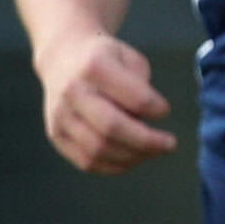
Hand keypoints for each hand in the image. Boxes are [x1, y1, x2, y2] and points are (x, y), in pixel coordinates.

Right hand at [35, 33, 175, 172]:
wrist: (61, 59)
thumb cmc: (103, 59)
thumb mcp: (128, 57)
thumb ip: (140, 87)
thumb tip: (145, 123)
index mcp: (94, 67)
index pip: (135, 99)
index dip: (157, 109)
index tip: (164, 110)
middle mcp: (72, 92)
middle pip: (112, 128)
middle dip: (148, 142)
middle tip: (169, 144)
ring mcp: (60, 116)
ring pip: (99, 150)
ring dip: (133, 156)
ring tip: (152, 152)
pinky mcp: (56, 135)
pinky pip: (87, 161)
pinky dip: (114, 166)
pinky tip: (132, 158)